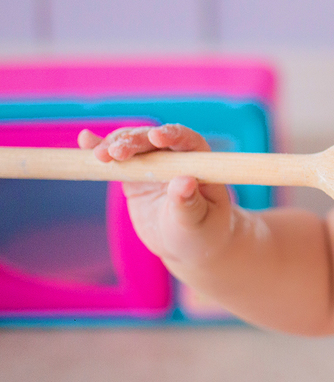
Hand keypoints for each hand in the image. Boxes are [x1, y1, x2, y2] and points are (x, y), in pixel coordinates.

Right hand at [79, 124, 236, 266]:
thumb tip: (184, 182)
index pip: (188, 142)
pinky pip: (118, 161)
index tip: (156, 137)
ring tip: (100, 155)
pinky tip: (85, 140)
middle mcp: (176, 158)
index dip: (172, 135)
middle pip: (153, 141)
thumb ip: (188, 202)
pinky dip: (102, 150)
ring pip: (133, 146)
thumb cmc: (201, 233)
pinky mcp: (135, 176)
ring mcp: (154, 165)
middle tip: (116, 152)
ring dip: (116, 146)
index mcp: (200, 163)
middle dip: (135, 142)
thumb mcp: (195, 221)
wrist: (186, 245)